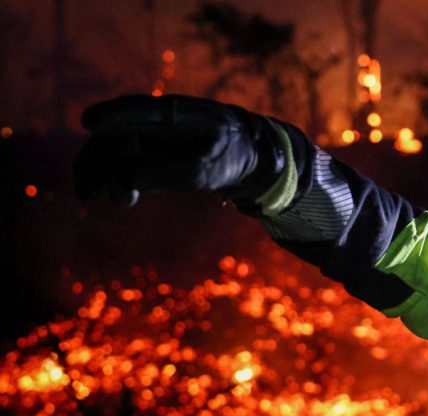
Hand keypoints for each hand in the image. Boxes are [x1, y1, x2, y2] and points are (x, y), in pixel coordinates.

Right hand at [73, 94, 281, 206]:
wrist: (244, 154)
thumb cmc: (229, 157)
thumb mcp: (205, 171)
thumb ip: (167, 173)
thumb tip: (124, 179)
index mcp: (177, 113)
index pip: (139, 108)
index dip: (113, 114)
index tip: (89, 122)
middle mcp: (155, 119)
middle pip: (113, 133)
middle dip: (95, 160)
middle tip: (86, 192)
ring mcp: (149, 132)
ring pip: (111, 148)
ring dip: (97, 172)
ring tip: (90, 198)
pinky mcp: (147, 148)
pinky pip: (120, 159)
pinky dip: (110, 176)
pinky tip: (111, 196)